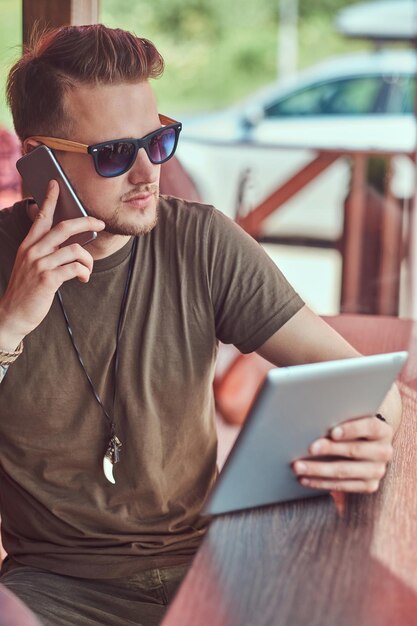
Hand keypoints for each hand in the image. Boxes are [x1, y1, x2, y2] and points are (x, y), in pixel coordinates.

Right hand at [0, 180, 104, 349]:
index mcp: (29, 245)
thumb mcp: (31, 266)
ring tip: (87, 270)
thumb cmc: (27, 290)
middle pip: (64, 228)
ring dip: (88, 260)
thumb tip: (71, 244)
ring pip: (75, 249)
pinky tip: (83, 278)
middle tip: (100, 221)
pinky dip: (85, 272)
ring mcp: (39, 265)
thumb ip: (46, 252)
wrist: (13, 314)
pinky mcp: (47, 279)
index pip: (40, 217)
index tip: (57, 184)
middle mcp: (33, 251)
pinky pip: (75, 268)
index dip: (50, 200)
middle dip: (85, 222)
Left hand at [292, 415, 393, 493]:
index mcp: (382, 431)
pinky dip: (320, 482)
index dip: (351, 430)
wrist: (368, 444)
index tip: (332, 432)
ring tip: (298, 467)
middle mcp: (384, 451)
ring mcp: (377, 471)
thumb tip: (314, 421)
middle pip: (354, 450)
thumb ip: (341, 419)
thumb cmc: (353, 426)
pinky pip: (342, 486)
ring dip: (318, 470)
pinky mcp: (369, 486)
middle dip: (329, 449)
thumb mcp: (353, 419)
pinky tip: (305, 479)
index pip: (369, 427)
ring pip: (344, 471)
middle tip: (309, 448)